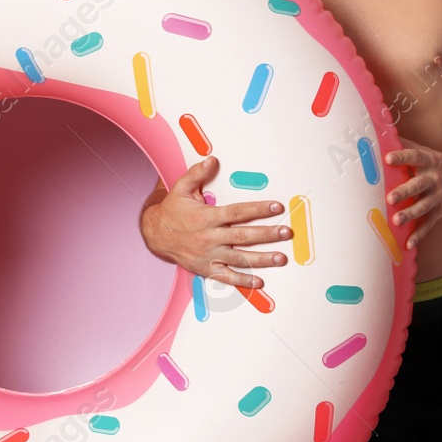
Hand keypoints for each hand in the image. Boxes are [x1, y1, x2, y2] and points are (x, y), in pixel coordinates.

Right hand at [138, 155, 289, 289]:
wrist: (155, 235)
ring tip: (281, 258)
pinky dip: (243, 281)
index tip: (276, 207)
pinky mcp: (206, 268)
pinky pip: (226, 276)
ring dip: (262, 260)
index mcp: (207, 217)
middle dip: (267, 235)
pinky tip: (259, 282)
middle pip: (243, 236)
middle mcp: (210, 237)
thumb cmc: (172, 211)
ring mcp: (209, 254)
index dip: (258, 209)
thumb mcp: (181, 188)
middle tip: (286, 233)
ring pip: (239, 258)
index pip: (238, 212)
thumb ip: (197, 173)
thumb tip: (212, 160)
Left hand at [383, 137, 441, 247]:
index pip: (415, 157)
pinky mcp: (440, 211)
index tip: (388, 158)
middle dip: (405, 192)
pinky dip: (418, 235)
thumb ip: (404, 145)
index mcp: (429, 161)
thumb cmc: (437, 163)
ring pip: (423, 207)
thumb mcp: (426, 151)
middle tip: (390, 198)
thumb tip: (380, 133)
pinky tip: (407, 244)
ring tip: (396, 221)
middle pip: (418, 185)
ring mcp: (438, 196)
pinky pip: (429, 224)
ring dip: (410, 214)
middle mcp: (434, 179)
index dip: (402, 157)